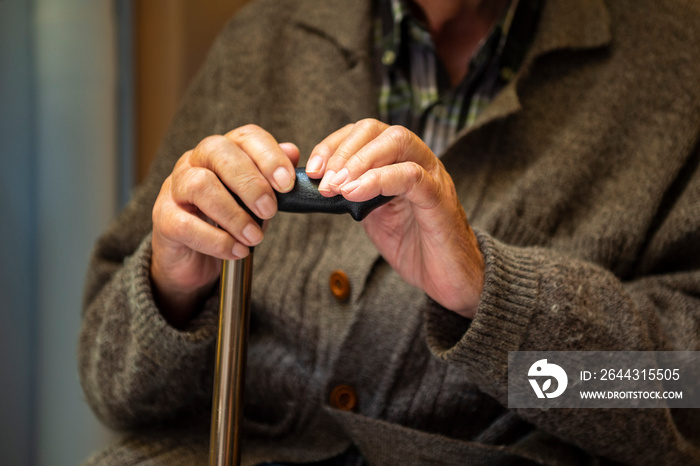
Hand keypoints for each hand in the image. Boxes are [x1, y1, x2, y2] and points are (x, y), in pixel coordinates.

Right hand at [150, 125, 298, 325]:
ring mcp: (175, 188)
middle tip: (270, 210)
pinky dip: (217, 240)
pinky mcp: (163, 219)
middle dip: (250, 182)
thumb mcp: (255, 199)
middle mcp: (195, 162)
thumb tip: (292, 152)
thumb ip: (272, 177)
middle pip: (219, 152)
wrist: (193, 258)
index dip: (268, 156)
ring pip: (200, 185)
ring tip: (255, 237)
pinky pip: (186, 224)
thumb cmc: (226, 221)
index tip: (287, 183)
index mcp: (223, 152)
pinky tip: (237, 250)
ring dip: (234, 214)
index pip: (245, 137)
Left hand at [306, 119, 483, 318]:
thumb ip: (351, 196)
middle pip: (377, 129)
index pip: (364, 133)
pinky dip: (379, 179)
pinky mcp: (440, 198)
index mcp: (398, 161)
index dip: (333, 145)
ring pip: (397, 141)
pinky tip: (355, 193)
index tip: (312, 169)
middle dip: (343, 151)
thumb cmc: (414, 246)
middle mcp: (417, 160)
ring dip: (359, 161)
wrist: (450, 279)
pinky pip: (411, 176)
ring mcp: (432, 176)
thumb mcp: (372, 216)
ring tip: (336, 185)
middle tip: (323, 179)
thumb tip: (318, 185)